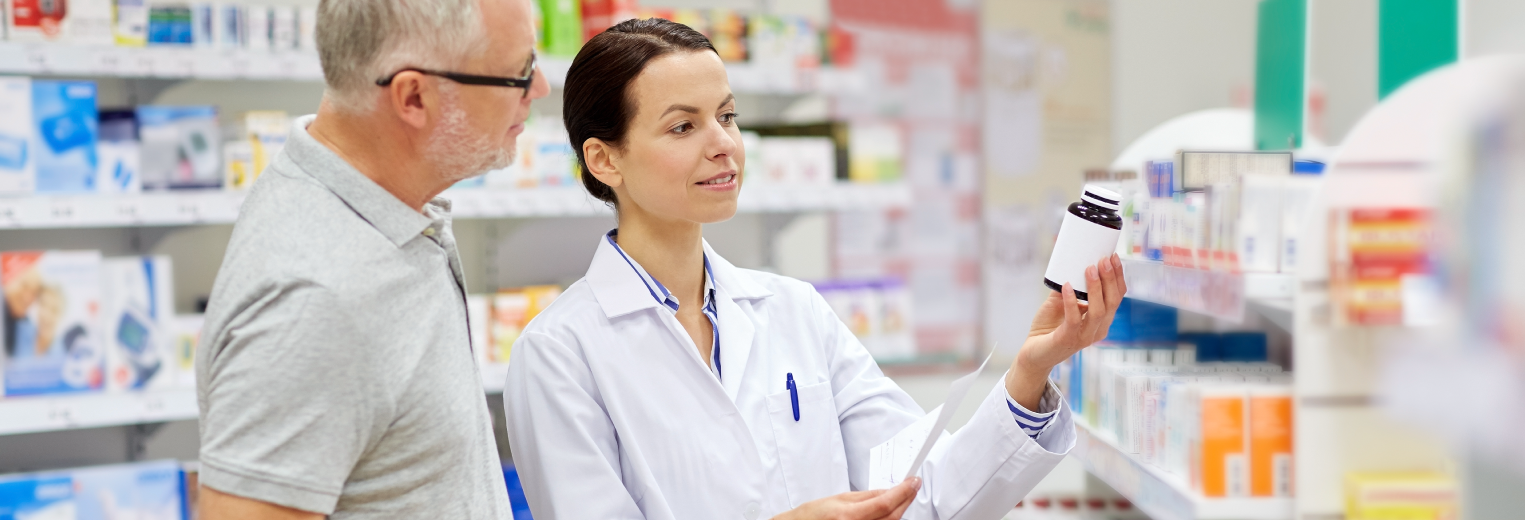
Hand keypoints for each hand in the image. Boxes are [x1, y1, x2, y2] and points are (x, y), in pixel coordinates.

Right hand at [772, 477, 920, 519]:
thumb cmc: (814, 515)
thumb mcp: (840, 498)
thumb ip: (867, 496)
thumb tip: (889, 491)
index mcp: (848, 515)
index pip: (884, 502)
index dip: (903, 492)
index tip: (912, 482)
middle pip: (892, 516)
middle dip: (906, 500)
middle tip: (913, 487)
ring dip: (899, 510)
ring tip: (902, 497)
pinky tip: (891, 510)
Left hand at [1006, 254, 1126, 408]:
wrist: (1034, 353)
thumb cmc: (1049, 327)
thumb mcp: (1061, 302)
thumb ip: (1068, 287)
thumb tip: (1070, 264)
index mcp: (1101, 320)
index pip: (1117, 297)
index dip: (1118, 277)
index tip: (1113, 257)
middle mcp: (1098, 329)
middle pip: (1112, 302)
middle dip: (1110, 279)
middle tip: (1103, 259)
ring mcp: (1085, 336)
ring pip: (1099, 311)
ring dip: (1095, 288)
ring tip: (1089, 269)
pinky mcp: (1068, 339)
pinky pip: (1074, 319)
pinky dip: (1071, 301)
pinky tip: (1066, 286)